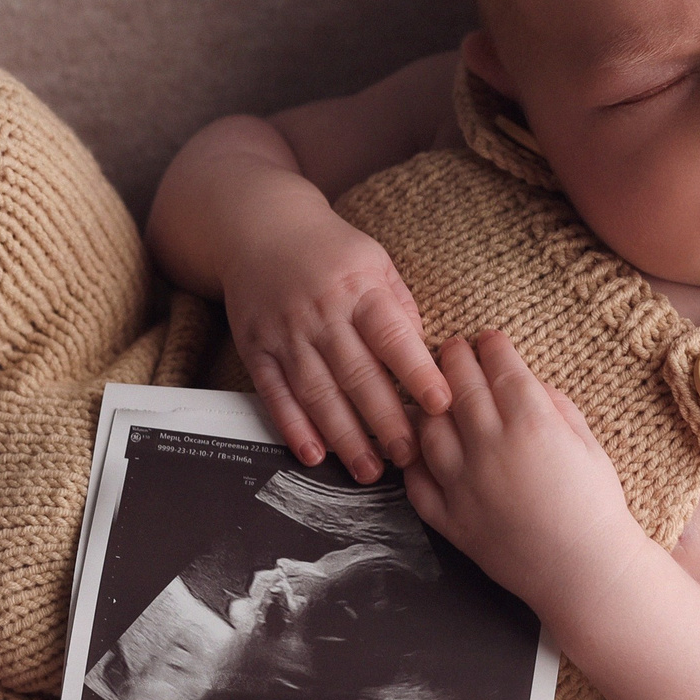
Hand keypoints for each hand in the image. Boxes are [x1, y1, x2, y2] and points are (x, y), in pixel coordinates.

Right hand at [225, 215, 451, 481]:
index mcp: (358, 289)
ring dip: (344, 437)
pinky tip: (314, 455)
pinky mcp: (258, 349)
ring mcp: (286, 334)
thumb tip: (425, 357)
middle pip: (357, 375)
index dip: (417, 373)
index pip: (392, 336)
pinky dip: (294, 428)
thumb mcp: (375, 262)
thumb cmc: (329, 250)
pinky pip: (275, 395)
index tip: (441, 405)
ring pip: (317, 393)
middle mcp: (321, 314)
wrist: (259, 229)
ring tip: (370, 470)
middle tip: (409, 457)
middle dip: (385, 421)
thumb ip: (400, 308)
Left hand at [402, 331, 644, 611]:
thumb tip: (528, 384)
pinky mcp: (449, 518)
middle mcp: (490, 446)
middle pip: (458, 386)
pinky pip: (417, 481)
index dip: (491, 346)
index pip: (499, 366)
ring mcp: (463, 483)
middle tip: (454, 350)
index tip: (488, 339)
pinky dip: (415, 460)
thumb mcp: (589, 445)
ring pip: (428, 427)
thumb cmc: (596, 507)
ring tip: (435, 397)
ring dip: (428, 404)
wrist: (585, 573)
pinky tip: (422, 449)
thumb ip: (556, 407)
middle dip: (454, 359)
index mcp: (531, 422)